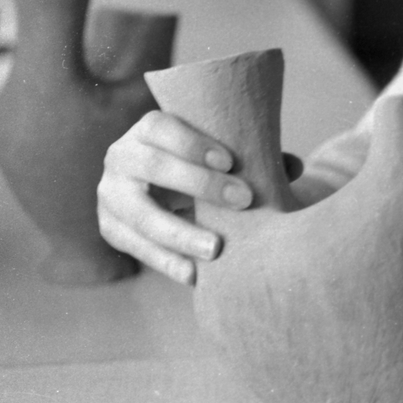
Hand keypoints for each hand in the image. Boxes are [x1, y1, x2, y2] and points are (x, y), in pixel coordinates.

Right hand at [97, 109, 258, 283]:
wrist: (159, 191)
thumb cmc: (200, 168)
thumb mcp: (220, 160)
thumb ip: (253, 159)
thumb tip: (293, 167)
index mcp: (146, 130)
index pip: (160, 126)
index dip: (193, 142)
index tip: (231, 161)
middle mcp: (120, 156)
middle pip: (152, 165)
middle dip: (198, 184)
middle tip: (243, 201)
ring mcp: (109, 193)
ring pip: (139, 213)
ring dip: (178, 233)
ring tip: (215, 250)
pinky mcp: (109, 227)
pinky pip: (134, 246)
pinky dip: (165, 262)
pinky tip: (194, 275)